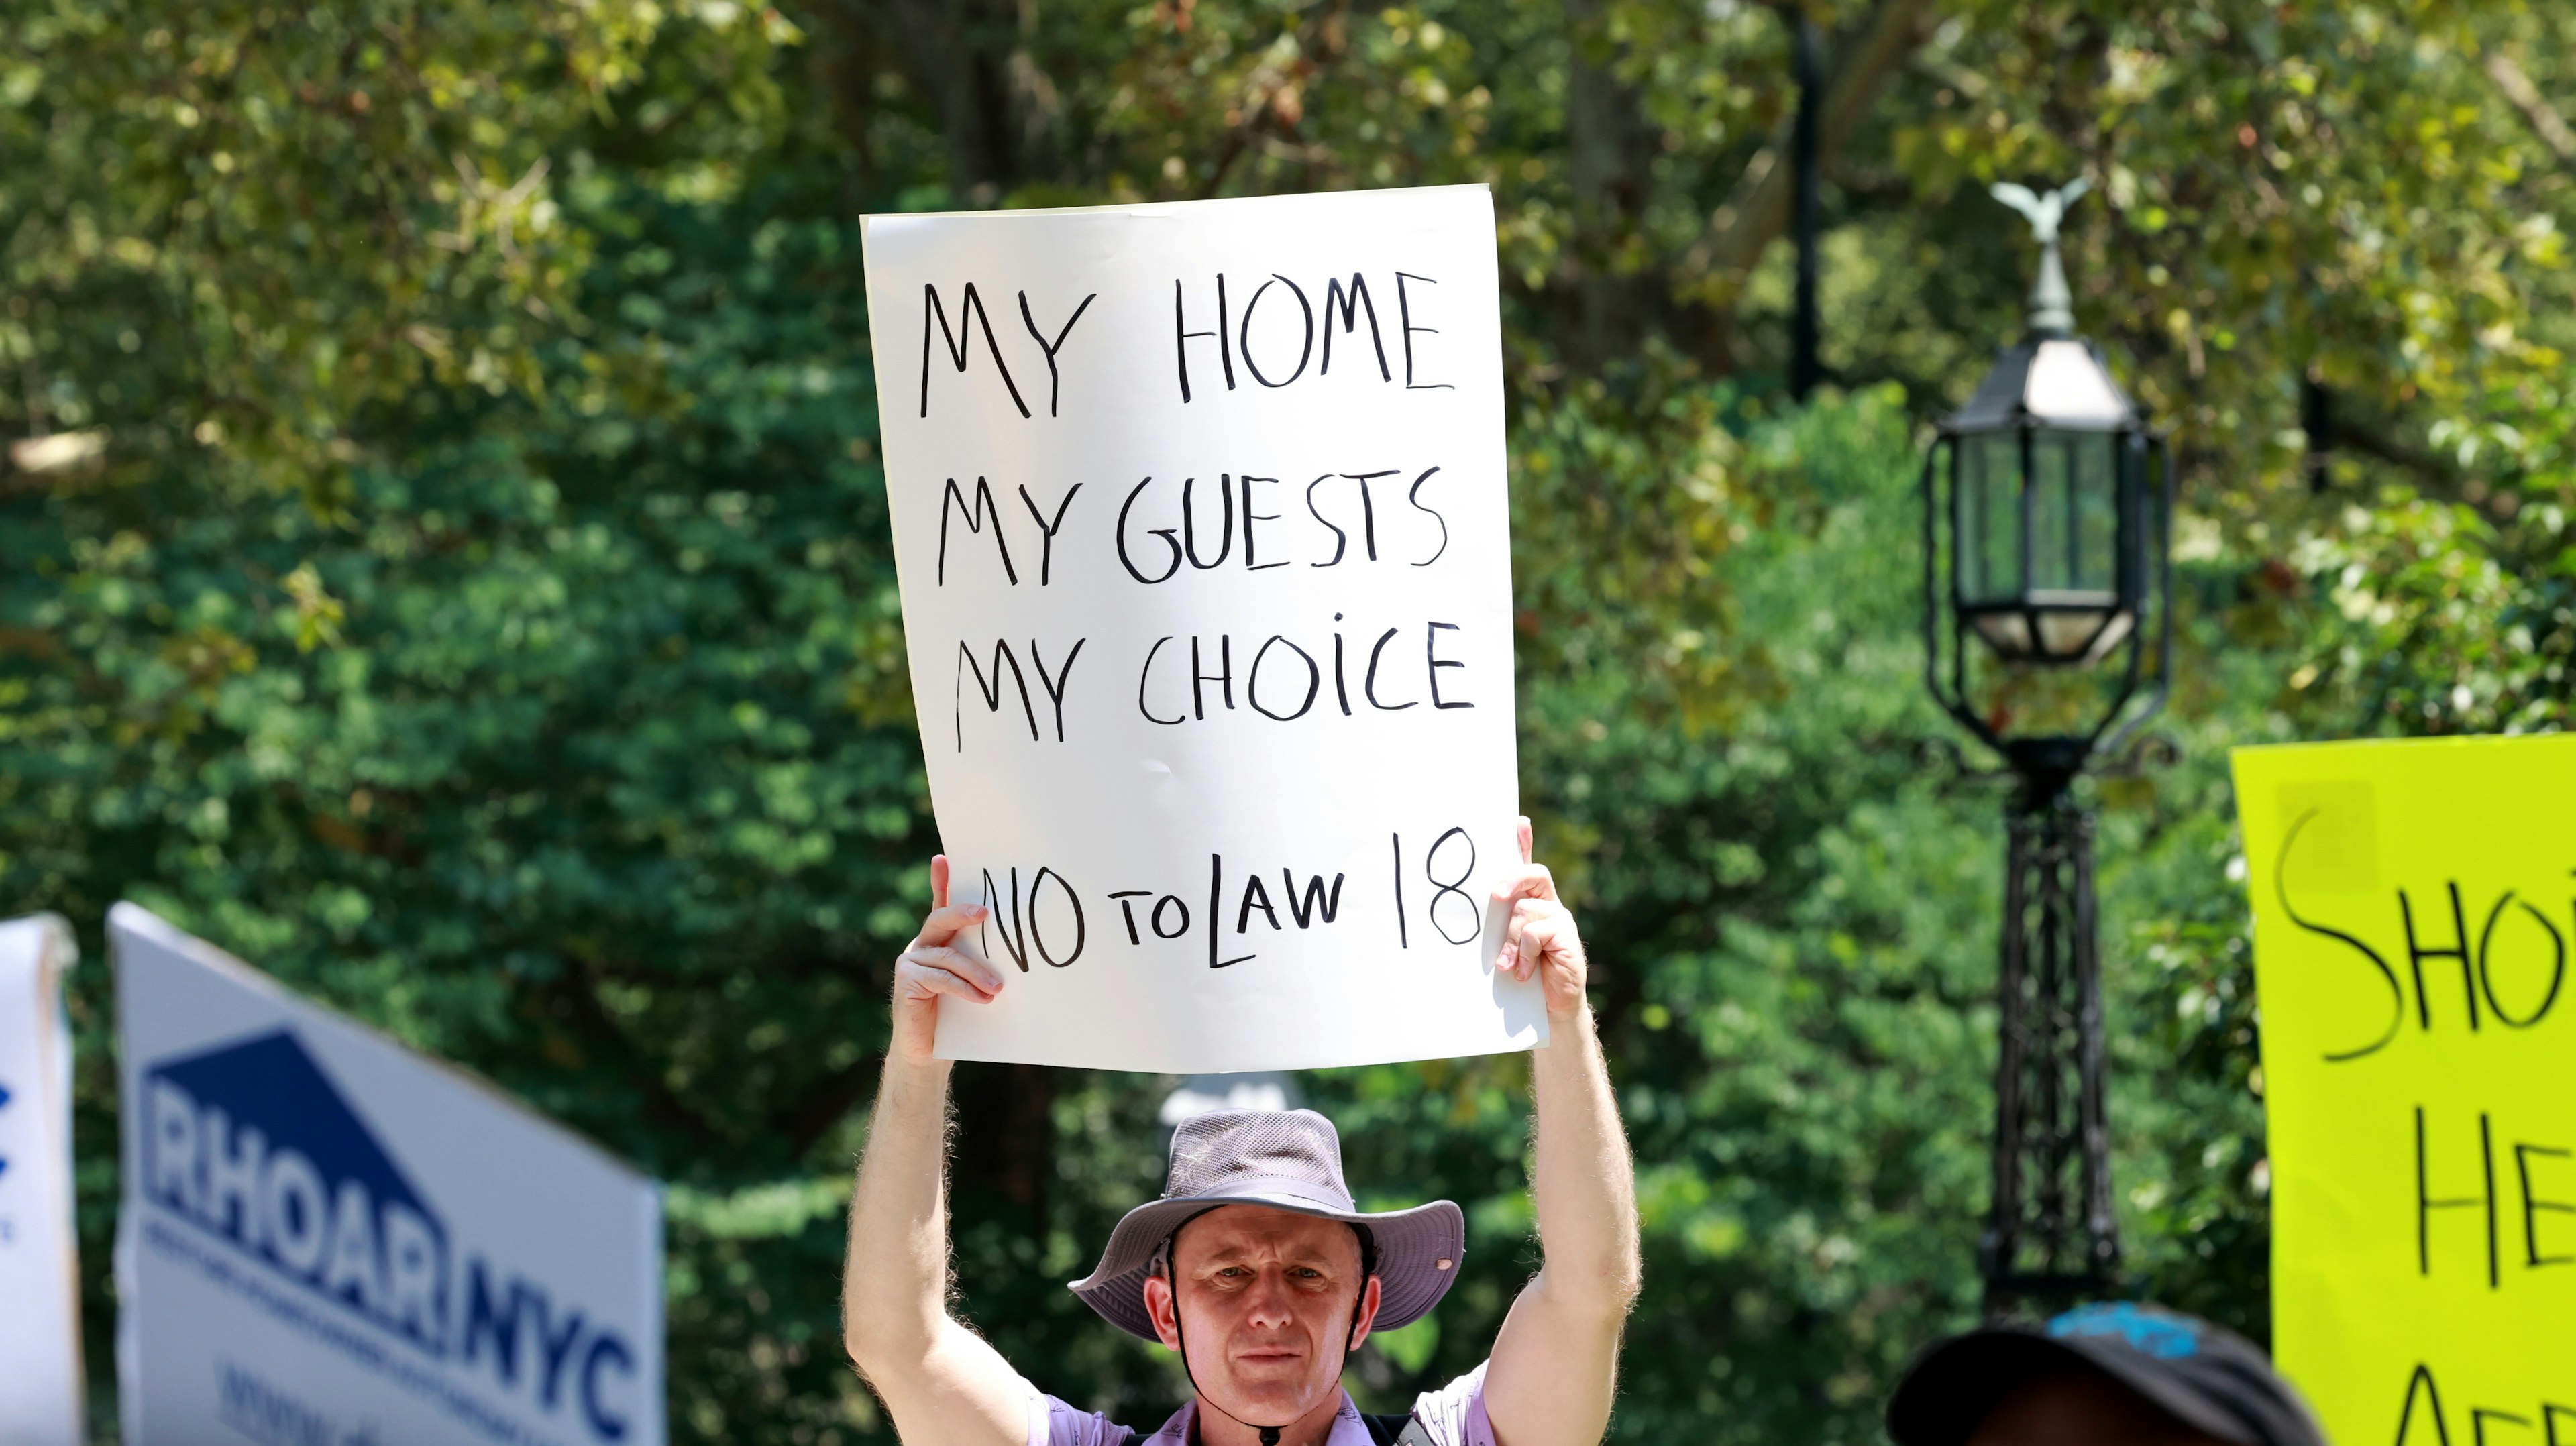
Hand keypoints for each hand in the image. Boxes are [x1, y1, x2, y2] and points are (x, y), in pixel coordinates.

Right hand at [889, 856, 1005, 1062]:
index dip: (941, 882)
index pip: (940, 906)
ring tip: (998, 987)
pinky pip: (941, 978)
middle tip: (986, 913)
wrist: (928, 1051)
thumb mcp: (970, 982)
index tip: (943, 858)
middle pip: (940, 920)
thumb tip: (1015, 951)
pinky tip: (983, 998)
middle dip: (963, 913)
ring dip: (976, 971)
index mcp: (936, 941)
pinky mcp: (906, 981)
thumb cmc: (955, 1015)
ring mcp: (910, 962)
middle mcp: (920, 946)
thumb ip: (979, 963)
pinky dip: (965, 988)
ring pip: (948, 956)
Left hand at [1492, 817, 1588, 1021]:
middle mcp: (1548, 904)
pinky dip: (1524, 953)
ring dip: (1511, 942)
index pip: (1528, 866)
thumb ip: (1498, 923)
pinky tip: (1523, 971)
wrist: (1550, 1006)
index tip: (1518, 822)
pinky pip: (1536, 933)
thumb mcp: (1506, 943)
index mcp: (1532, 901)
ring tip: (1507, 965)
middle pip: (1532, 874)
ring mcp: (1560, 919)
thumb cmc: (1522, 973)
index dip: (1524, 842)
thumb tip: (1477, 906)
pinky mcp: (1567, 936)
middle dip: (1511, 880)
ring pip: (1525, 912)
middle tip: (1495, 896)